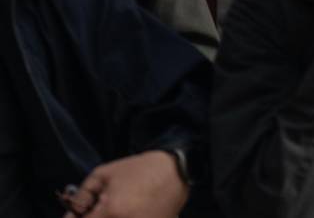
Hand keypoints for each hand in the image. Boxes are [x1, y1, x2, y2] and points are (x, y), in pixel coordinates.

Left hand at [59, 151, 186, 217]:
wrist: (176, 171)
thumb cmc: (140, 170)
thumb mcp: (104, 174)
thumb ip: (81, 196)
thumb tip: (69, 214)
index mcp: (111, 212)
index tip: (79, 214)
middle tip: (99, 210)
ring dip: (111, 217)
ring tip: (118, 209)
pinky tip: (132, 212)